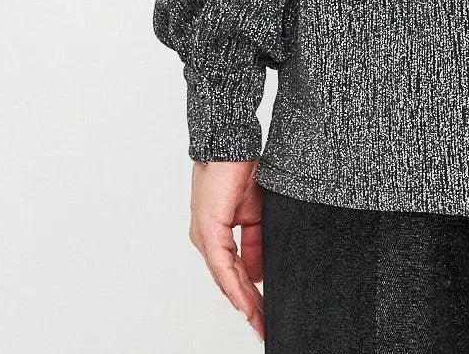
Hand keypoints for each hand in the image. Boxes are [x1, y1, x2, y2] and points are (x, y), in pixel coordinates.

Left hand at [188, 159, 264, 341]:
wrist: (230, 141)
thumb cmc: (240, 167)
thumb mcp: (255, 210)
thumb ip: (256, 240)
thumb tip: (259, 271)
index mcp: (217, 233)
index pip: (234, 271)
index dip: (249, 293)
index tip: (263, 312)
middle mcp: (206, 239)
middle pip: (229, 280)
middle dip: (248, 305)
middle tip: (262, 326)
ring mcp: (205, 236)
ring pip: (225, 278)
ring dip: (244, 301)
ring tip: (259, 320)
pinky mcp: (209, 229)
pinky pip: (224, 265)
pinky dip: (235, 285)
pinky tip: (246, 302)